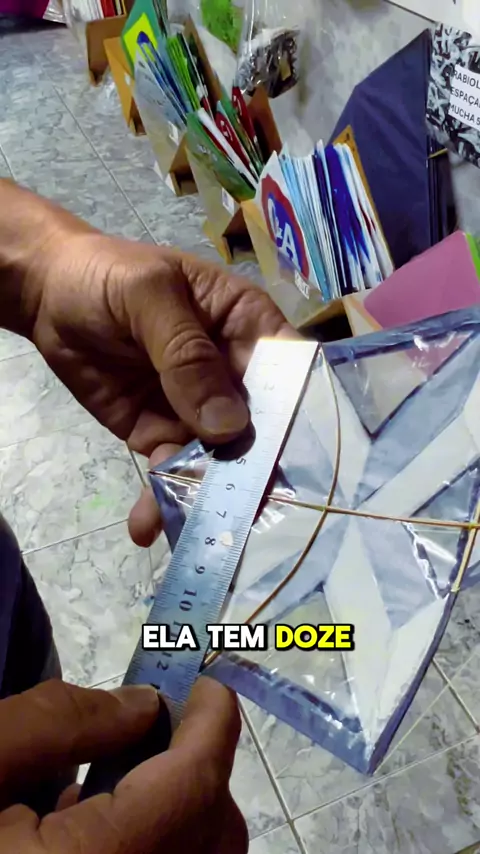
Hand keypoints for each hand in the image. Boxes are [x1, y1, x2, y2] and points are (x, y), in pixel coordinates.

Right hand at [0, 678, 246, 852]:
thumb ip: (58, 722)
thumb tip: (141, 707)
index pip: (196, 786)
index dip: (213, 724)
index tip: (205, 685)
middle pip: (212, 830)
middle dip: (197, 765)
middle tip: (151, 727)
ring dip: (181, 808)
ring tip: (118, 777)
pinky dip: (160, 844)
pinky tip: (96, 826)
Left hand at [28, 232, 291, 544]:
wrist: (50, 294)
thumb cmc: (108, 276)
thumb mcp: (149, 296)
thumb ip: (186, 353)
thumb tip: (228, 424)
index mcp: (248, 326)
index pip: (290, 372)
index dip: (302, 415)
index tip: (304, 464)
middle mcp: (234, 373)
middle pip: (262, 427)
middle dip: (258, 471)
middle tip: (250, 514)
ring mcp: (199, 408)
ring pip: (218, 460)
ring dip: (208, 496)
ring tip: (196, 532)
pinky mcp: (161, 433)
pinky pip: (171, 471)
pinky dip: (161, 501)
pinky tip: (145, 526)